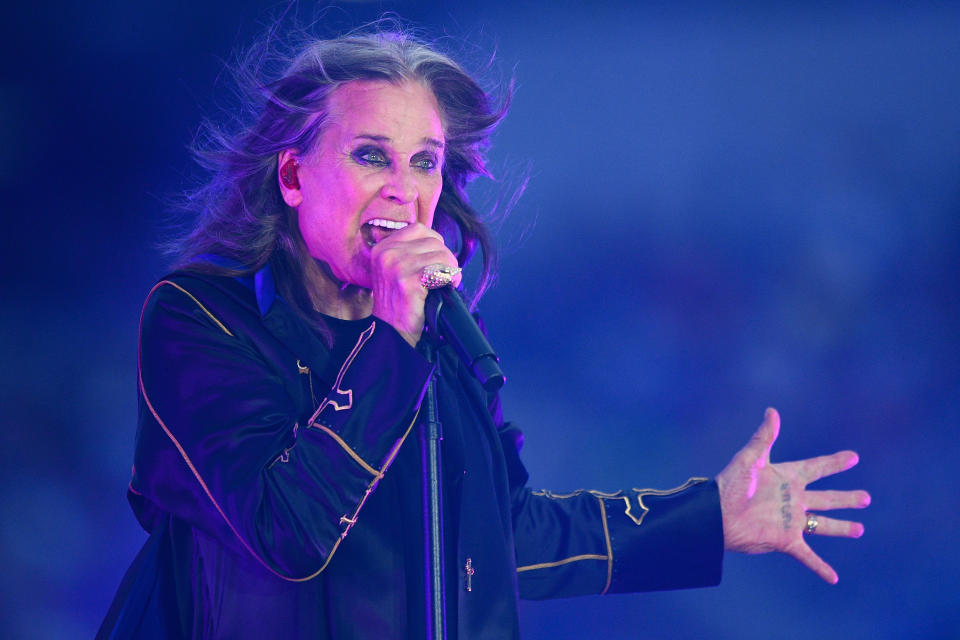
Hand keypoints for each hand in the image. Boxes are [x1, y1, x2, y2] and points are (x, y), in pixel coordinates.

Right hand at [369, 222, 460, 346]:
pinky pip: (441, 269)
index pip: (419, 229)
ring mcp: (395, 266)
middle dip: (446, 258)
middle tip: (445, 277)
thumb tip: (439, 242)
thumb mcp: (396, 270)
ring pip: (441, 254)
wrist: (392, 332)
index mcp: (382, 247)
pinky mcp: (407, 280)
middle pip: (433, 240)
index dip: (436, 244)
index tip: (438, 263)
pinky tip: (448, 287)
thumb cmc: (400, 302)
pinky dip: (450, 277)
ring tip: (446, 283)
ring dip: (451, 269)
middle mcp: (386, 253)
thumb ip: (411, 252)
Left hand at [715, 408, 870, 583]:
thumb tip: (772, 410)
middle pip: (827, 498)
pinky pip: (807, 555)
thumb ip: (763, 437)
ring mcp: (790, 521)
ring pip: (823, 524)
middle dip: (846, 498)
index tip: (853, 457)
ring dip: (842, 528)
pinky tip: (833, 578)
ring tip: (860, 529)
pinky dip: (820, 567)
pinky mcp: (785, 540)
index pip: (817, 468)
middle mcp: (792, 499)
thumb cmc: (729, 485)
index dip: (835, 462)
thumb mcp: (749, 459)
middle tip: (866, 497)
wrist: (716, 516)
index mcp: (786, 478)